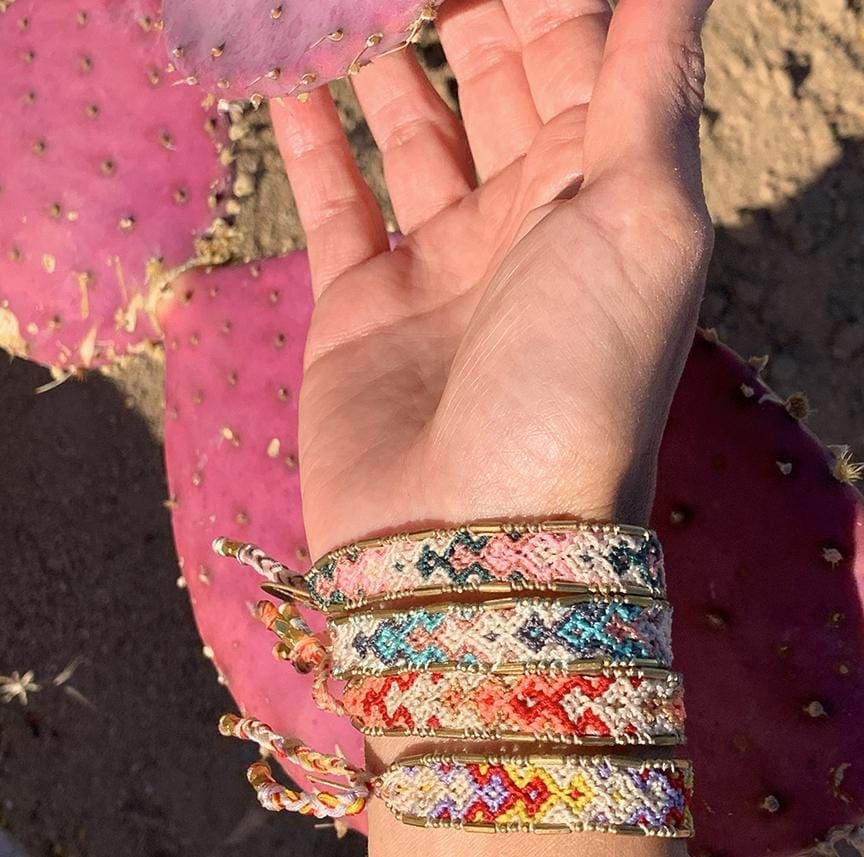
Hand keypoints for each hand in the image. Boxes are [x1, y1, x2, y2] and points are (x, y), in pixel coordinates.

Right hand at [271, 0, 713, 561]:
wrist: (473, 536)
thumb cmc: (576, 380)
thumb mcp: (644, 218)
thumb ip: (652, 86)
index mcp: (603, 193)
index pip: (577, 51)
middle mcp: (525, 223)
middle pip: (494, 84)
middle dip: (461, 12)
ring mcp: (440, 265)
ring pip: (409, 134)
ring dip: (380, 66)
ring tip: (346, 6)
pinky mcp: (362, 306)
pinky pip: (335, 203)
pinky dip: (312, 144)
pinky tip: (289, 84)